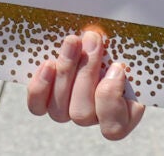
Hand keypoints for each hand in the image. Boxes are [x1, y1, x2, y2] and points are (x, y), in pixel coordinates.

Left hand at [25, 26, 144, 140]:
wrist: (89, 34)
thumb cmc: (115, 43)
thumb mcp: (125, 48)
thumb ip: (124, 55)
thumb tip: (106, 44)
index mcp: (121, 114)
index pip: (114, 128)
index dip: (111, 101)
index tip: (116, 67)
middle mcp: (93, 117)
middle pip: (83, 114)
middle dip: (86, 73)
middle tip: (92, 40)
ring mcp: (67, 110)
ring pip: (59, 111)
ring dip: (66, 72)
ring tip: (73, 41)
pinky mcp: (44, 100)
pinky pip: (37, 106)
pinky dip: (40, 87)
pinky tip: (48, 63)